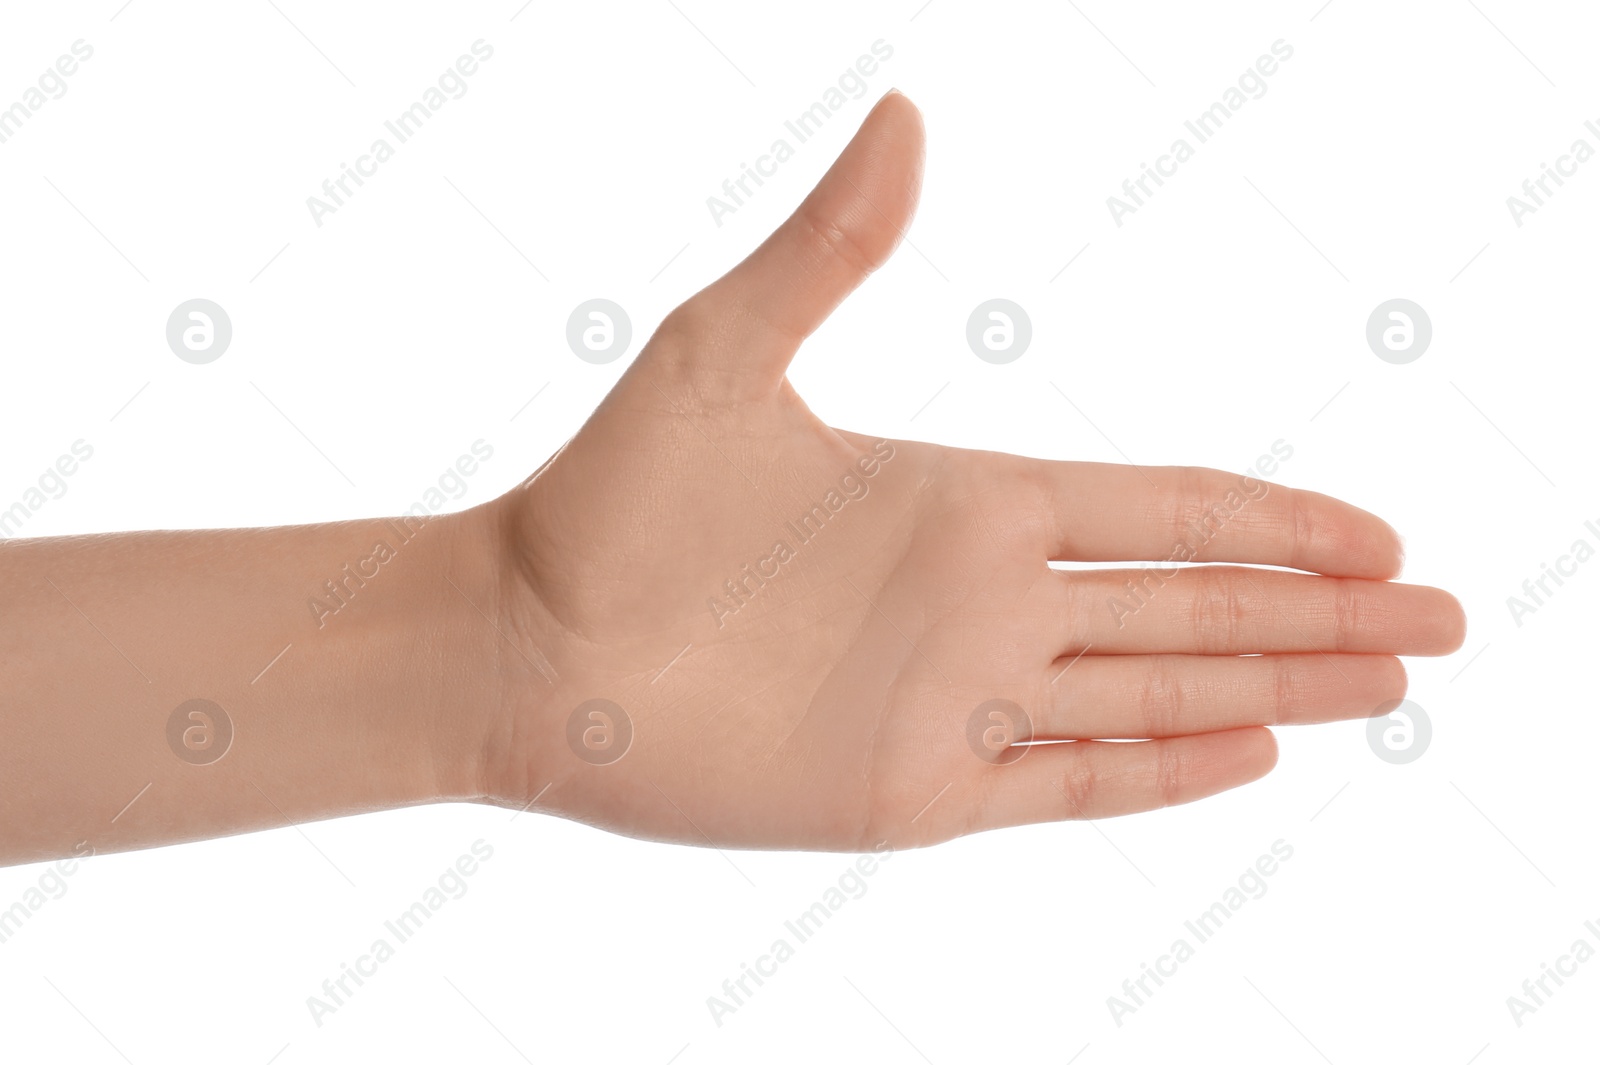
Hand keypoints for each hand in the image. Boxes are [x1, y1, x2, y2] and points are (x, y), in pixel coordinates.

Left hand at [472, 91, 1466, 850]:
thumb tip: (910, 115)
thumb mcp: (725, 353)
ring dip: (1278, 686)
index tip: (1375, 535)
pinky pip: (1073, 785)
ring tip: (1389, 689)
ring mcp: (960, 700)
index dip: (1272, 523)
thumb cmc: (608, 500)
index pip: (1159, 509)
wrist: (524, 650)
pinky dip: (1167, 774)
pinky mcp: (919, 790)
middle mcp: (983, 601)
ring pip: (1158, 692)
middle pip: (1191, 605)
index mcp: (964, 498)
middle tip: (1442, 621)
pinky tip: (1254, 753)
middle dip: (1320, 615)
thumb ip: (830, 249)